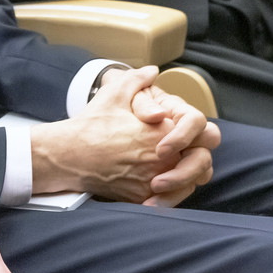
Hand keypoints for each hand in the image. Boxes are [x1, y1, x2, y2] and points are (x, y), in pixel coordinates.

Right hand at [30, 66, 216, 206]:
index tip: (178, 133)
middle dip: (196, 160)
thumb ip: (137, 79)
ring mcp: (154, 179)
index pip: (203, 133)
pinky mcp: (143, 197)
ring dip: (186, 178)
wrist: (69, 155)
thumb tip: (152, 70)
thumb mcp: (114, 93)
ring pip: (190, 185)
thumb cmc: (91, 124)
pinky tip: (158, 189)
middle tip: (182, 157)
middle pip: (202, 163)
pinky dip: (169, 197)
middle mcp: (164, 158)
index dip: (196, 134)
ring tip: (171, 171)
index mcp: (163, 130)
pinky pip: (170, 201)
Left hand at [130, 80, 221, 207]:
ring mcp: (185, 157)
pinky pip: (182, 190)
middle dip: (184, 171)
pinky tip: (147, 205)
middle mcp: (189, 136)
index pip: (196, 121)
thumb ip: (136, 89)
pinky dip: (168, 200)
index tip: (160, 151)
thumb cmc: (120, 102)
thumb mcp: (123, 93)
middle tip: (156, 182)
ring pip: (198, 177)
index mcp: (179, 112)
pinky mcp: (176, 174)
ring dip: (177, 190)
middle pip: (204, 154)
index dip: (183, 137)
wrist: (107, 120)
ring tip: (151, 199)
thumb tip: (158, 114)